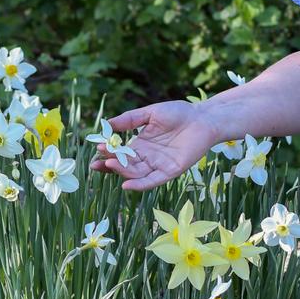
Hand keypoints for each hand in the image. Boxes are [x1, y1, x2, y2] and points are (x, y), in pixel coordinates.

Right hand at [90, 100, 220, 190]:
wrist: (203, 118)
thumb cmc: (178, 113)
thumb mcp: (150, 113)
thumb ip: (129, 120)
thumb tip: (106, 124)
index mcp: (140, 145)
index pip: (120, 153)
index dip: (107, 154)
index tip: (95, 150)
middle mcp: (147, 158)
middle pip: (125, 165)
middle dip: (110, 164)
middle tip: (97, 161)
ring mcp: (158, 166)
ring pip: (136, 173)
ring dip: (122, 172)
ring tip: (109, 164)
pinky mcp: (171, 172)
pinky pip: (153, 181)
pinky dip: (140, 184)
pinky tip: (126, 185)